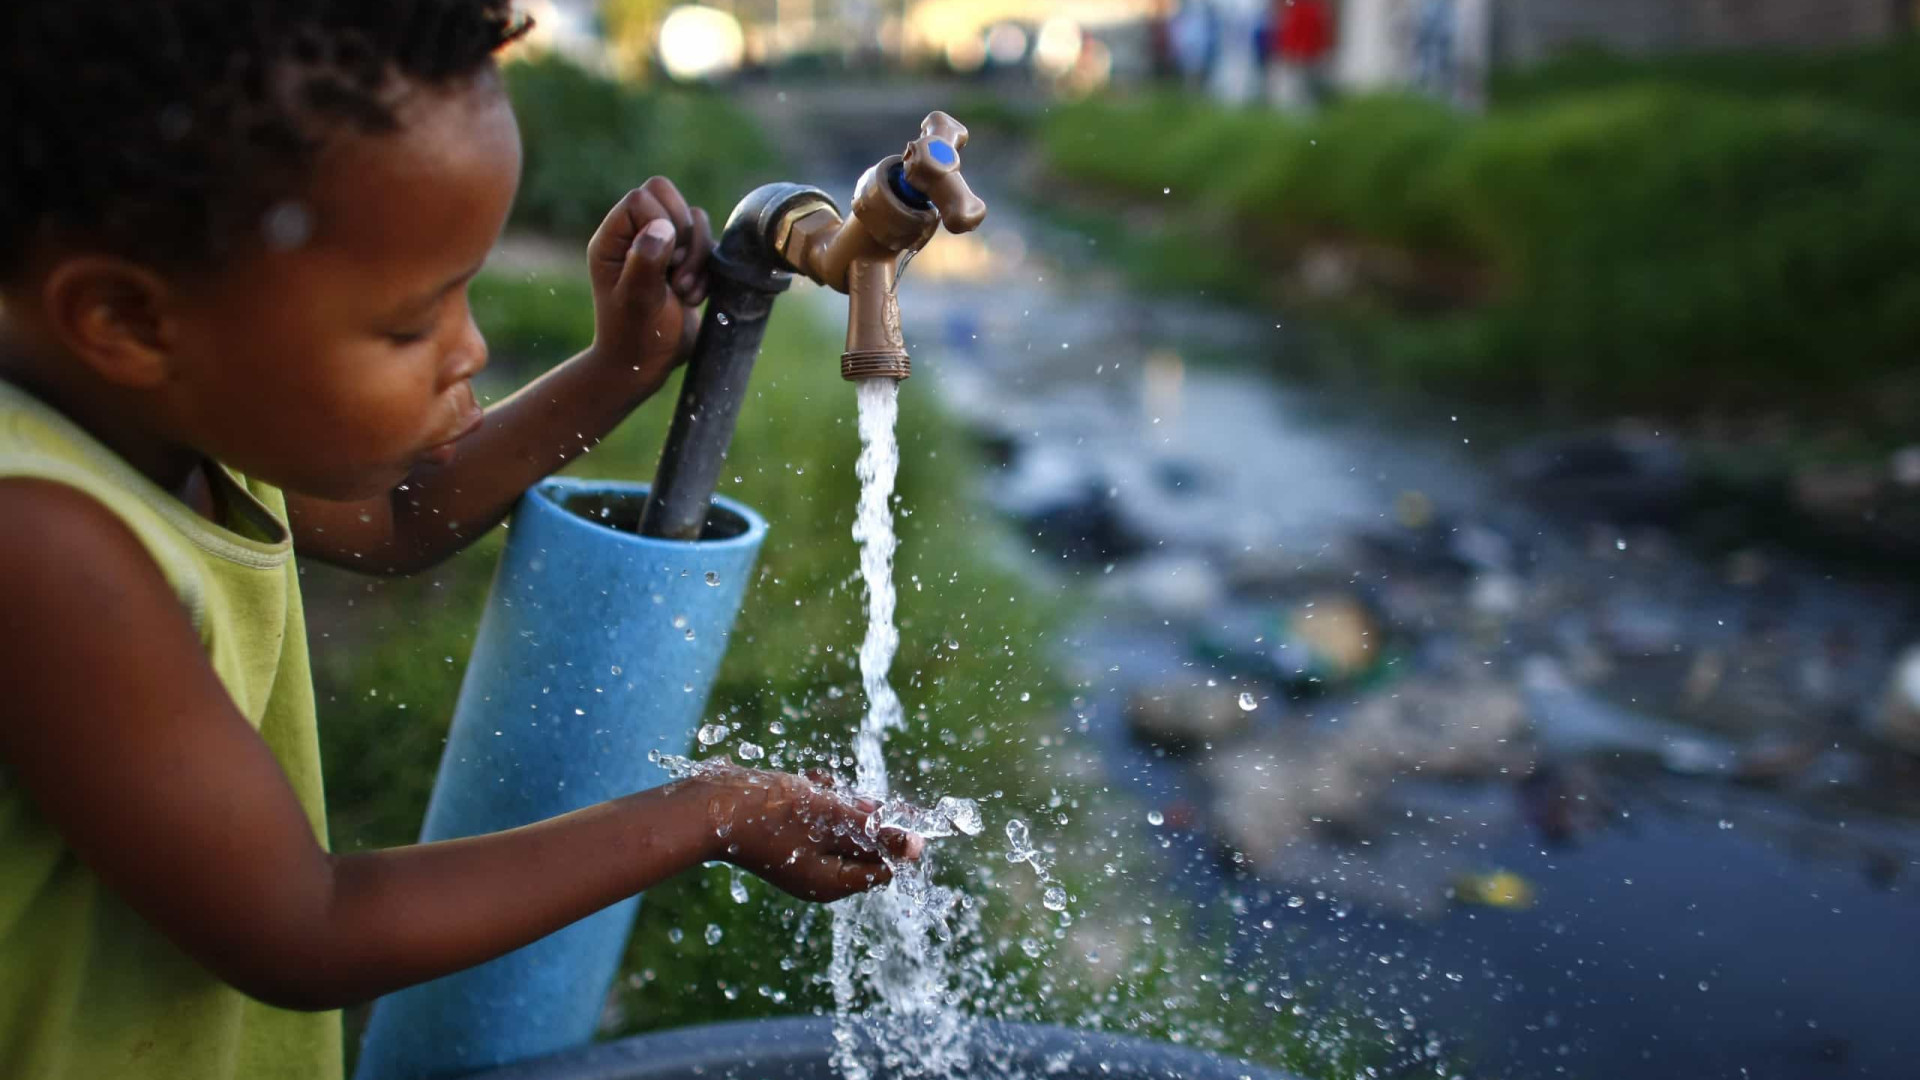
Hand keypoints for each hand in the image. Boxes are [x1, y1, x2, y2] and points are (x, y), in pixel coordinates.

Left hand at [585, 176, 712, 387]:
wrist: (647, 366)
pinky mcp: (684, 260)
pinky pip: (707, 242)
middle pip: (668, 194)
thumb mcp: (637, 300)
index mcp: (612, 239)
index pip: (643, 197)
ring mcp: (660, 246)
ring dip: (698, 255)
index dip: (663, 220)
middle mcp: (633, 236)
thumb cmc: (635, 337)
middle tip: (676, 269)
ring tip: (683, 291)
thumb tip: (662, 226)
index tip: (665, 259)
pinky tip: (692, 298)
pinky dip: (707, 269)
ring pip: (693, 218)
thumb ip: (645, 261)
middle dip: (685, 232)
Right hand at [691, 762, 925, 901]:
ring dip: (836, 798)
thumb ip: (875, 831)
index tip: (887, 809)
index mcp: (831, 883)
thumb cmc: (771, 814)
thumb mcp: (831, 818)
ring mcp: (800, 853)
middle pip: (862, 841)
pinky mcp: (786, 832)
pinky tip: (805, 781)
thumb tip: (917, 846)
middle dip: (858, 812)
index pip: (883, 866)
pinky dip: (816, 795)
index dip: (892, 836)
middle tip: (841, 796)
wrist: (710, 804)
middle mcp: (817, 873)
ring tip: (816, 786)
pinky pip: (816, 813)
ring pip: (840, 821)